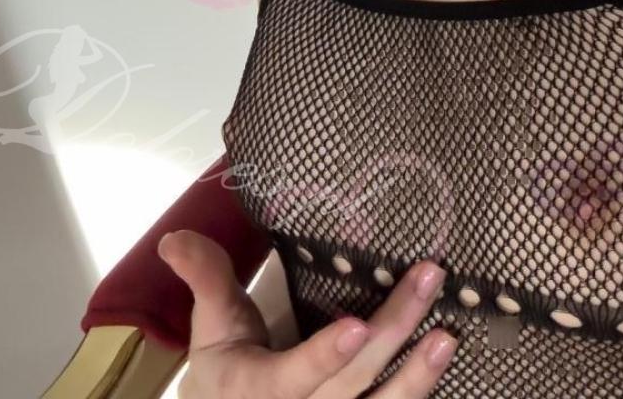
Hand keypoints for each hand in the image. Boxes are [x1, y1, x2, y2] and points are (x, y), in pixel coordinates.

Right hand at [158, 229, 458, 397]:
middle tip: (429, 279)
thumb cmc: (230, 373)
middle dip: (394, 332)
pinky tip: (445, 361)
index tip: (357, 326)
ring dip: (419, 376)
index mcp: (257, 390)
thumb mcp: (212, 328)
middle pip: (353, 381)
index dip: (325, 357)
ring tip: (448, 335)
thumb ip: (206, 278)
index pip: (293, 377)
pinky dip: (420, 394)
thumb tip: (174, 238)